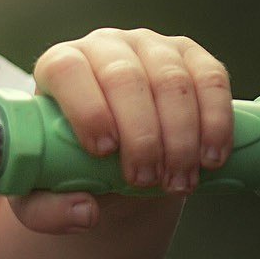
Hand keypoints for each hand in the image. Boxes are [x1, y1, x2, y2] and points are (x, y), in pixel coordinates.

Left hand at [11, 27, 232, 233]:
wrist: (119, 159)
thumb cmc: (74, 165)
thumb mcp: (44, 192)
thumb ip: (46, 210)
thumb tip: (84, 211)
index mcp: (58, 67)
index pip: (67, 69)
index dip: (87, 108)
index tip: (103, 151)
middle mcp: (103, 47)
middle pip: (124, 77)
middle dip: (141, 136)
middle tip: (145, 181)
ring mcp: (150, 47)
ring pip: (171, 80)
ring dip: (181, 137)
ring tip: (179, 180)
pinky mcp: (191, 57)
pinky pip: (211, 78)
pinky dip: (215, 121)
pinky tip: (210, 158)